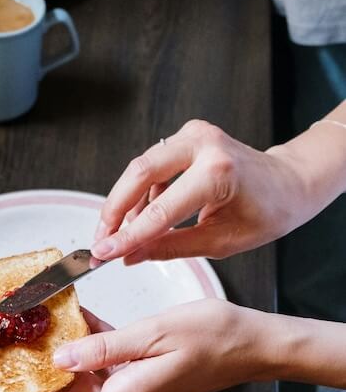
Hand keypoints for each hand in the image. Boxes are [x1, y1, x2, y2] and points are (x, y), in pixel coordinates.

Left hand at [24, 300, 273, 391]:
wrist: (253, 344)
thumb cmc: (214, 337)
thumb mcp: (153, 333)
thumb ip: (104, 347)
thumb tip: (63, 358)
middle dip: (51, 380)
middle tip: (28, 349)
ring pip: (93, 382)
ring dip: (73, 358)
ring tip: (53, 325)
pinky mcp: (148, 379)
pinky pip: (112, 369)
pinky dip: (96, 349)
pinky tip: (85, 322)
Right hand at [91, 119, 311, 263]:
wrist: (290, 182)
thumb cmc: (267, 211)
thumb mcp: (220, 242)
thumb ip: (170, 247)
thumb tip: (130, 256)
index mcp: (218, 173)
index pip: (159, 211)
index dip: (127, 236)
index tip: (104, 253)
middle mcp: (203, 145)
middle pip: (138, 174)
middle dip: (114, 211)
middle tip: (101, 240)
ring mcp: (193, 135)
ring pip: (140, 168)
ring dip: (124, 203)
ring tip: (117, 235)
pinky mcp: (187, 136)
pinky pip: (152, 165)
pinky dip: (140, 193)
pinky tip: (139, 217)